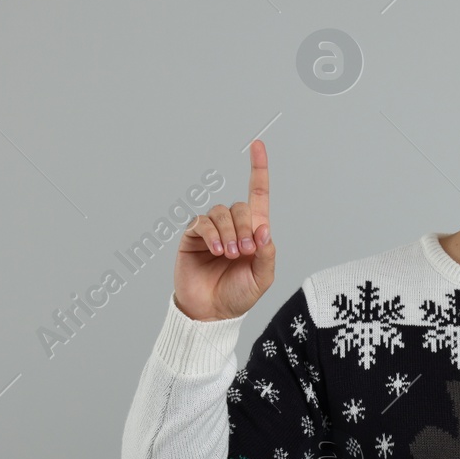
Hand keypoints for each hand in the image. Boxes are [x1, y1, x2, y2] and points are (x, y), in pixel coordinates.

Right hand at [173, 138, 275, 321]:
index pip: (257, 195)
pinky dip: (212, 234)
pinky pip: (202, 222)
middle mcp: (233, 226)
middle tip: (245, 252)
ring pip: (221, 213)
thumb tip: (264, 228)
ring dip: (229, 232)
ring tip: (231, 255)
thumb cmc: (238, 296)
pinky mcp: (193, 236)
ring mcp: (212, 230)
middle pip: (240, 206)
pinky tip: (217, 251)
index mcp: (253, 232)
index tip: (258, 145)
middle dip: (245, 227)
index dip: (258, 169)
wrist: (211, 313)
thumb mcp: (262, 278)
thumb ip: (267, 253)